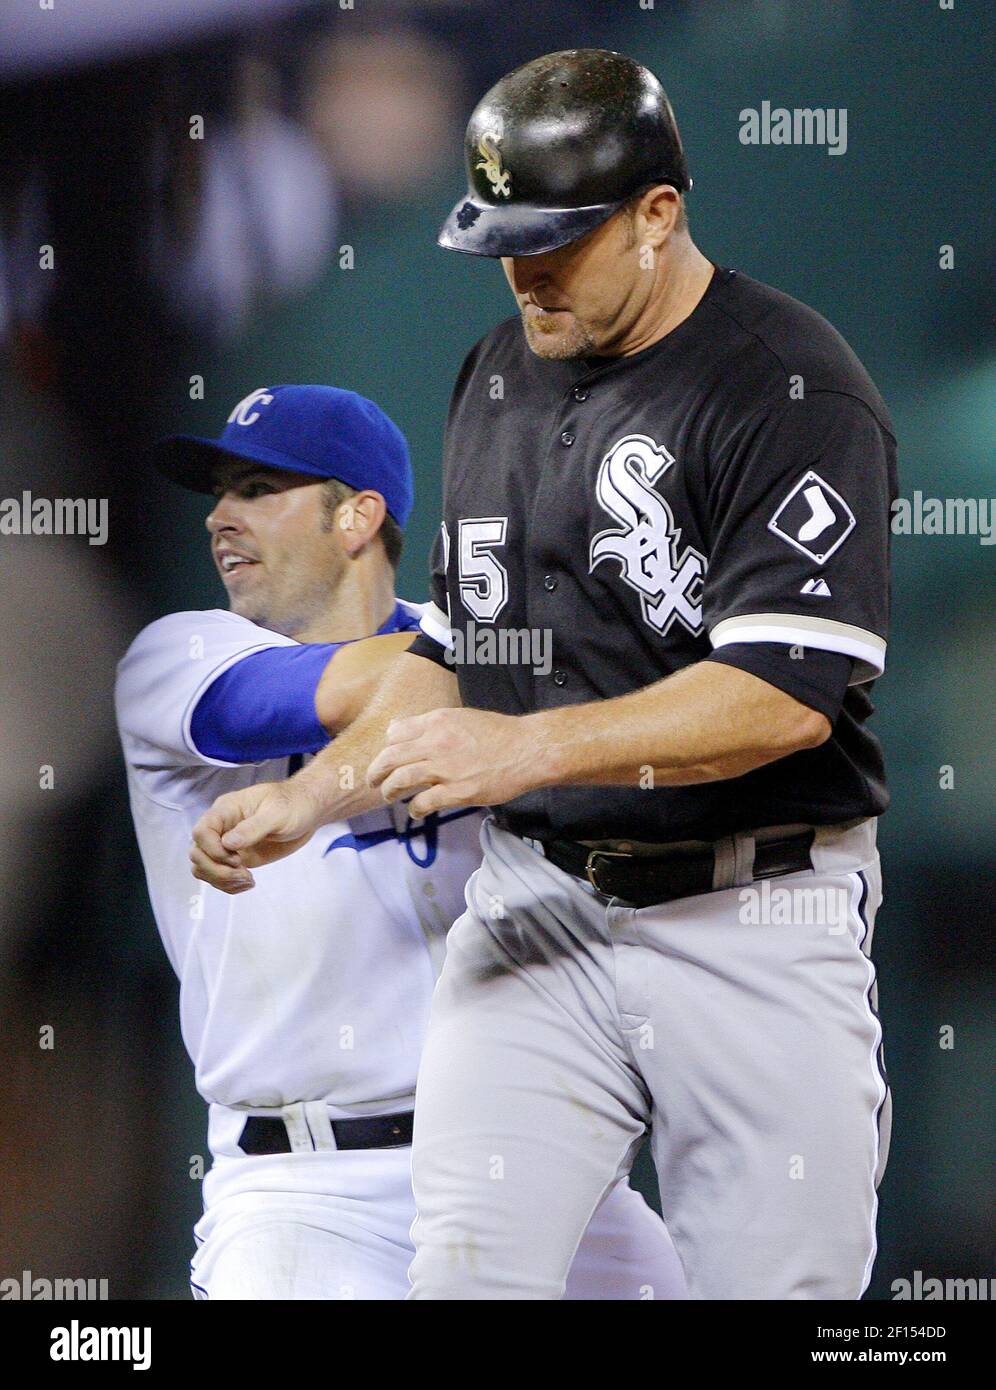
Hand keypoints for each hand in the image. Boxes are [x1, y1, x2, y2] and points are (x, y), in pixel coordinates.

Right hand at [190, 778, 324, 893]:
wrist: (307, 812)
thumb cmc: (293, 804)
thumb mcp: (277, 813)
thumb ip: (253, 827)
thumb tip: (228, 843)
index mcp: (226, 810)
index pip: (201, 832)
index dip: (212, 850)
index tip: (237, 859)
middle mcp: (222, 828)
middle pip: (198, 853)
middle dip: (217, 870)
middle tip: (244, 873)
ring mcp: (227, 845)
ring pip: (203, 868)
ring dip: (222, 880)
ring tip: (248, 880)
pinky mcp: (236, 859)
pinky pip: (218, 876)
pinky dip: (228, 885)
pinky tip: (248, 883)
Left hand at [367, 707, 541, 817]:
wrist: (527, 749)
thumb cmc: (499, 733)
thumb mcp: (462, 717)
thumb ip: (435, 725)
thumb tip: (409, 732)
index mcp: (437, 722)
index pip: (395, 733)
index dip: (387, 747)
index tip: (387, 756)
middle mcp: (436, 743)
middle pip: (390, 758)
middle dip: (376, 771)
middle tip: (372, 780)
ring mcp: (445, 769)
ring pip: (400, 781)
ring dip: (389, 791)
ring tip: (388, 796)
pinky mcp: (457, 792)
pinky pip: (423, 803)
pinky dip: (414, 809)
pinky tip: (416, 812)